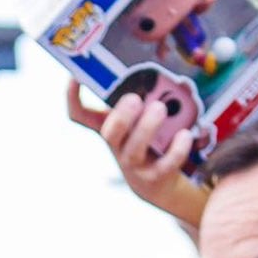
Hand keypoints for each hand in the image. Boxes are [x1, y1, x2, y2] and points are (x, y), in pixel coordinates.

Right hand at [67, 77, 208, 231]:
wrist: (157, 180)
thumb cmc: (149, 138)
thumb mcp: (142, 117)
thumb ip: (155, 96)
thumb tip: (179, 84)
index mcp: (109, 125)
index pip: (80, 115)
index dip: (73, 98)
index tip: (75, 77)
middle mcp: (117, 145)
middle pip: (109, 133)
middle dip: (121, 116)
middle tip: (135, 99)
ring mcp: (134, 163)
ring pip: (135, 149)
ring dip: (147, 128)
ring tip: (160, 109)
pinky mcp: (154, 176)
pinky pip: (164, 164)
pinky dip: (176, 149)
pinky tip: (185, 134)